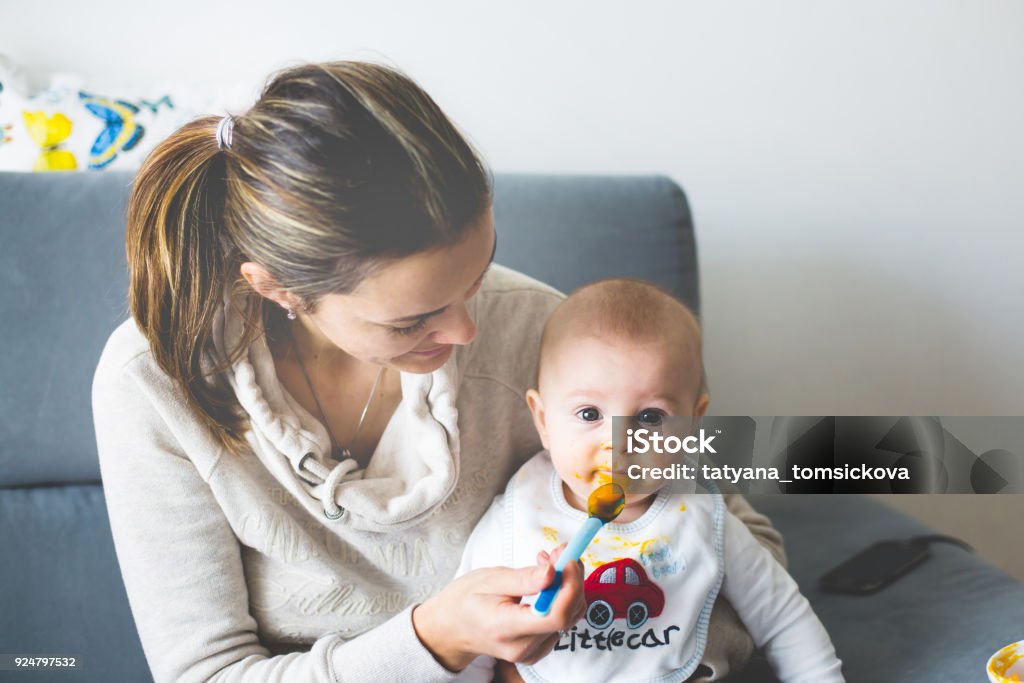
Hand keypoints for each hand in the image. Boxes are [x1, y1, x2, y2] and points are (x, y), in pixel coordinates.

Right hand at [412, 544, 585, 671]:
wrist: (452, 628)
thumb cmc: (466, 600)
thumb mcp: (488, 580)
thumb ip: (523, 579)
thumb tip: (553, 572)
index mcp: (505, 628)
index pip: (554, 616)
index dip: (570, 586)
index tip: (569, 559)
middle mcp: (522, 646)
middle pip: (567, 615)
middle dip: (570, 579)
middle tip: (558, 552)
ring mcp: (531, 652)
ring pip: (569, 617)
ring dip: (566, 585)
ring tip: (547, 562)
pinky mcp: (537, 648)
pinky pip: (562, 621)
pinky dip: (561, 597)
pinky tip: (545, 581)